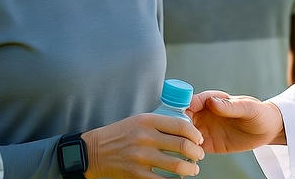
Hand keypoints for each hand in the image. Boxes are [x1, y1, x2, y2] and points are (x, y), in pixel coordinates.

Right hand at [83, 112, 204, 178]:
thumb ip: (159, 124)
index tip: (199, 139)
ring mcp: (141, 157)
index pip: (180, 125)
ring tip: (193, 169)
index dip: (194, 134)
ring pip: (177, 166)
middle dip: (197, 153)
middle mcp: (145, 137)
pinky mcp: (137, 175)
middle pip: (182, 146)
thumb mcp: (138, 121)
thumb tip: (185, 131)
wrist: (95, 151)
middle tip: (200, 155)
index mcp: (147, 120)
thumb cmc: (120, 134)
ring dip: (190, 169)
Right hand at [186, 91, 284, 153]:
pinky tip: (189, 157)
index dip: (184, 106)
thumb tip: (212, 101)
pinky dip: (189, 152)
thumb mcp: (247, 108)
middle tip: (180, 135)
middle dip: (179, 125)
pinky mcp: (209, 144)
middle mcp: (205, 113)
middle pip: (184, 117)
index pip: (192, 100)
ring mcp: (206, 129)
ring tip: (185, 148)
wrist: (267, 130)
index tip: (180, 114)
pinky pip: (194, 148)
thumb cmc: (258, 112)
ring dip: (182, 139)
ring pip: (186, 133)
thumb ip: (229, 106)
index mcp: (212, 99)